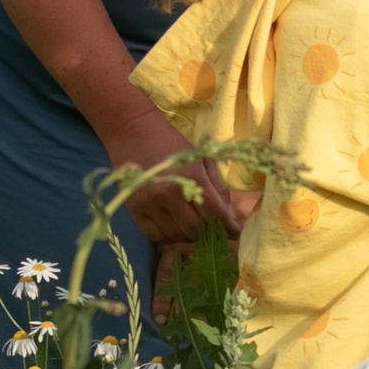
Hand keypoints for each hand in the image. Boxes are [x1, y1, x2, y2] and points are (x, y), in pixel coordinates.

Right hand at [99, 108, 246, 248]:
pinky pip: (156, 236)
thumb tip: (227, 214)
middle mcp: (170, 193)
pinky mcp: (134, 209)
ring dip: (189, 236)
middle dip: (209, 232)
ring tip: (195, 228)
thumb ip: (216, 186)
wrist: (133, 132)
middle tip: (214, 230)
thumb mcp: (200, 159)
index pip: (214, 213)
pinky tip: (175, 229)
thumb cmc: (172, 144)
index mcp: (191, 177)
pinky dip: (169, 237)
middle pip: (196, 228)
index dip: (228, 228)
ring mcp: (150, 203)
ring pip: (176, 235)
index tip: (235, 234)